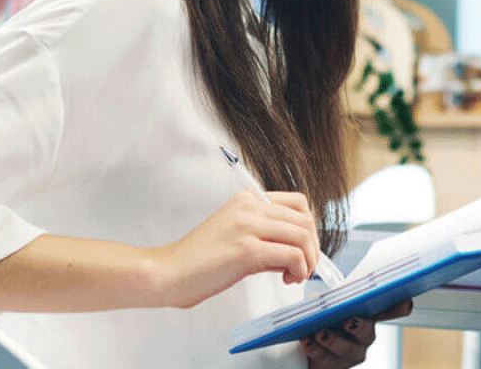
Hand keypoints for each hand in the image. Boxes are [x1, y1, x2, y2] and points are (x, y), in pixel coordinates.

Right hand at [149, 191, 319, 308]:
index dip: (309, 228)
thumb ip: (265, 239)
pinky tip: (288, 279)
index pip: (296, 204)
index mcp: (246, 201)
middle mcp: (249, 207)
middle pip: (304, 218)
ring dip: (308, 259)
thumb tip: (295, 254)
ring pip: (302, 235)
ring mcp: (248, 226)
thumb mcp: (236, 239)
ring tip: (296, 275)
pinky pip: (291, 254)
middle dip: (313, 246)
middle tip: (306, 267)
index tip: (306, 250)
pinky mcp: (247, 249)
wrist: (167, 273)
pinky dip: (299, 268)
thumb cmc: (197, 262)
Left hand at [301, 299, 413, 368]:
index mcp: (367, 317)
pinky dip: (314, 348)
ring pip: (346, 349)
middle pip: (367, 332)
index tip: (406, 302)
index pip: (386, 310)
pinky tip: (307, 340)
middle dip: (359, 326)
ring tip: (320, 332)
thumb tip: (320, 299)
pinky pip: (324, 359)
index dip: (398, 307)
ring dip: (333, 339)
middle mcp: (363, 337)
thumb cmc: (326, 321)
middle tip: (349, 320)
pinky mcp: (333, 367)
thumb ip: (329, 299)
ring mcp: (350, 355)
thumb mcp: (329, 305)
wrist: (310, 346)